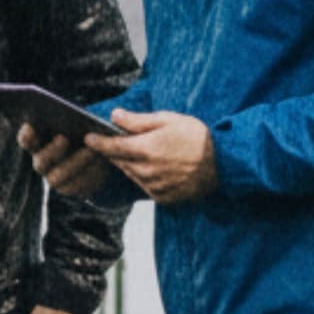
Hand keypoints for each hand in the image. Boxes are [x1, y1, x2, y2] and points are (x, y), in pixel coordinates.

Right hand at [19, 121, 111, 198]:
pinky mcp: (67, 188)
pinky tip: (97, 162)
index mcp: (38, 144)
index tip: (31, 126)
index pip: (26, 140)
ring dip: (75, 162)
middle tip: (64, 138)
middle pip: (40, 160)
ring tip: (91, 150)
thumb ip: (68, 122)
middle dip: (52, 150)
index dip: (26, 135)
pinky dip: (87, 173)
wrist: (95, 160)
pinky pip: (74, 185)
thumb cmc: (82, 136)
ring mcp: (52, 177)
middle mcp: (41, 162)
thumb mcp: (75, 126)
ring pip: (57, 175)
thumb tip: (68, 115)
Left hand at [85, 110, 218, 204]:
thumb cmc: (198, 137)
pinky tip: (156, 167)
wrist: (224, 163)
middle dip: (114, 152)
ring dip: (130, 164)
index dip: (97, 142)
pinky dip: (145, 177)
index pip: (112, 147)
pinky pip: (145, 186)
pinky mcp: (162, 197)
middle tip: (112, 142)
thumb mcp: (168, 120)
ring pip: (131, 174)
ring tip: (141, 152)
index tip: (88, 138)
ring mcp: (153, 187)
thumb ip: (138, 120)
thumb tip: (114, 116)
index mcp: (145, 150)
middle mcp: (145, 171)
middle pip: (119, 161)